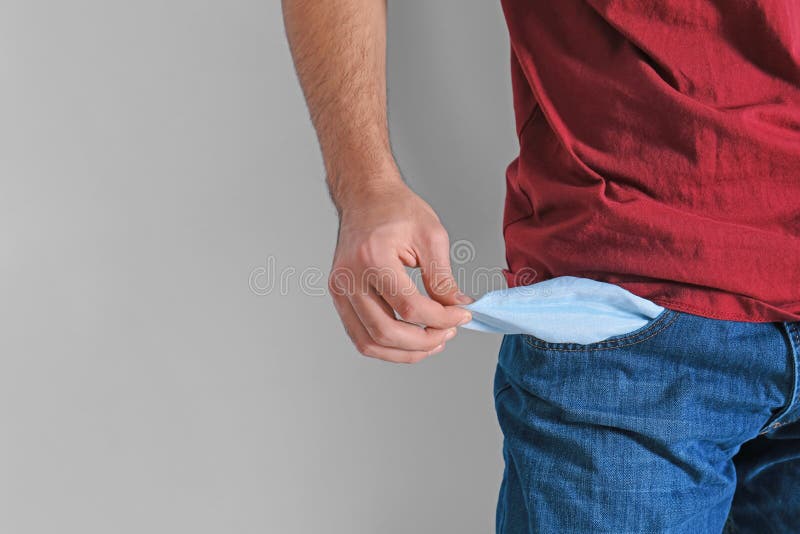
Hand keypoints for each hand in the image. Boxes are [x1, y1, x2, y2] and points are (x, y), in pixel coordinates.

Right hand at [328, 174, 472, 362]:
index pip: (409, 307)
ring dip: (405, 352)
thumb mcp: (431, 236)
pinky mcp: (339, 296)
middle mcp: (349, 277)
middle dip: (424, 341)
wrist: (365, 196)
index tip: (462, 315)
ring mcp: (339, 289)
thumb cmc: (396, 209)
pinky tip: (411, 340)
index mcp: (372, 257)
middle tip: (450, 333)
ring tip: (433, 342)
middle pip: (386, 332)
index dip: (442, 319)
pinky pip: (360, 335)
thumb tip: (457, 308)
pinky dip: (387, 346)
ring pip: (370, 342)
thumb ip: (443, 278)